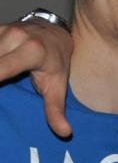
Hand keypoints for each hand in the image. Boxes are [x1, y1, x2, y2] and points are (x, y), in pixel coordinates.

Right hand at [0, 20, 72, 136]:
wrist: (55, 33)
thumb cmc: (56, 62)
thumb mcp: (58, 86)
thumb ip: (56, 110)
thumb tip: (65, 133)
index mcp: (32, 52)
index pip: (1, 68)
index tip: (0, 88)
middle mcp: (15, 36)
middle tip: (5, 88)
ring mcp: (3, 30)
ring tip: (6, 82)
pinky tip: (1, 71)